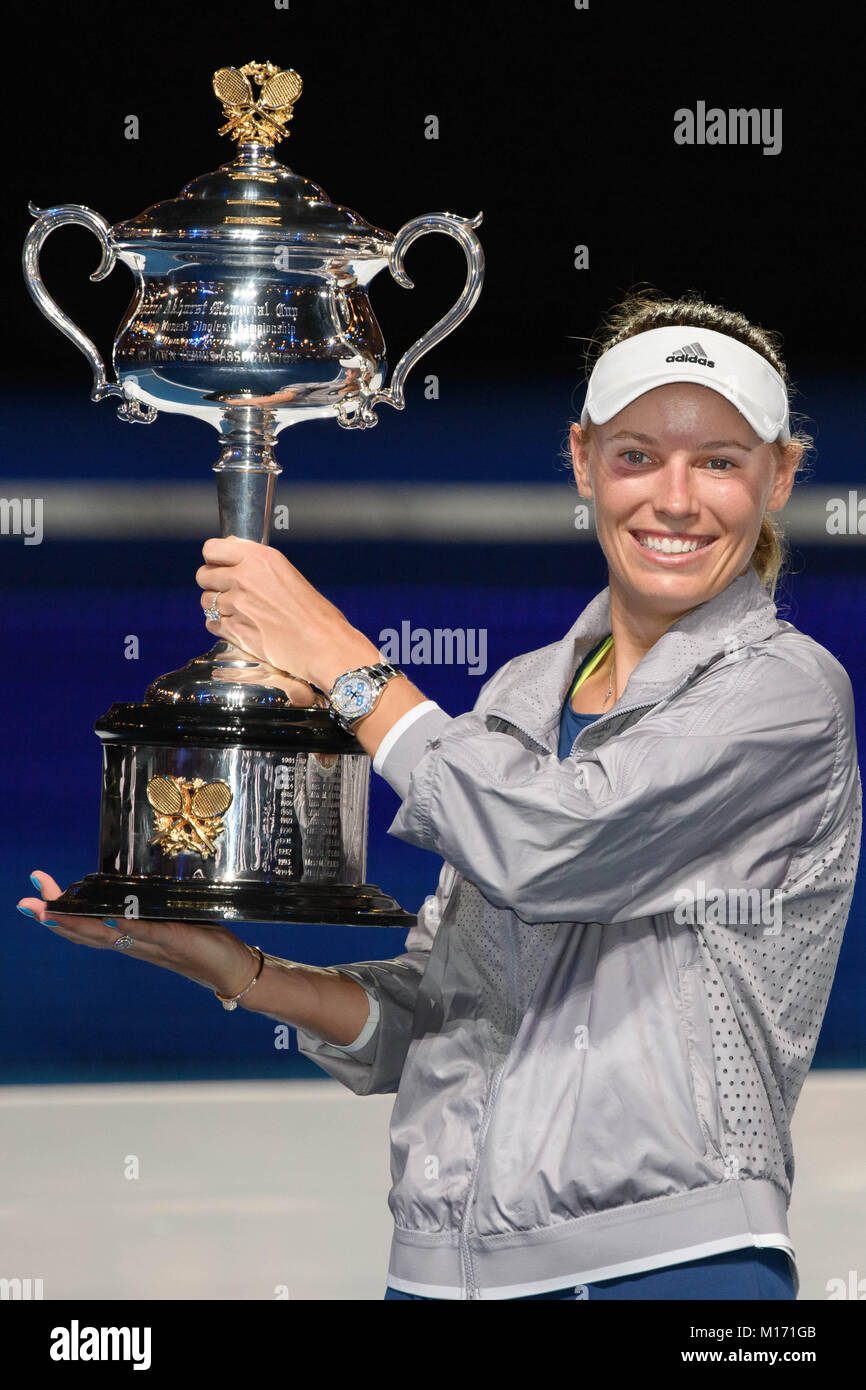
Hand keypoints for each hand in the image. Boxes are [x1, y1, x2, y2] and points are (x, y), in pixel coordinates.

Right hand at [17, 871, 259, 997]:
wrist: (232, 971)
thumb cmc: (205, 943)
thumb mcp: (173, 919)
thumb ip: (153, 909)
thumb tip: (137, 888)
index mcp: (130, 937)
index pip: (88, 925)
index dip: (61, 913)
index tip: (38, 890)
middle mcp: (134, 943)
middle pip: (85, 932)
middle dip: (54, 917)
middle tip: (26, 902)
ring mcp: (150, 944)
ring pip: (105, 934)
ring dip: (76, 923)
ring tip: (49, 911)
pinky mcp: (173, 939)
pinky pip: (144, 931)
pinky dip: (124, 924)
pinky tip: (107, 915)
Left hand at [196, 537, 380, 690]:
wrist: (324, 645)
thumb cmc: (315, 613)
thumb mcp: (287, 575)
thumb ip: (257, 565)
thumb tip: (232, 558)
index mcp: (260, 558)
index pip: (212, 549)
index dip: (214, 559)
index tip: (220, 566)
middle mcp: (245, 577)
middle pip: (203, 575)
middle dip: (213, 584)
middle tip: (228, 593)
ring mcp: (237, 605)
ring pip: (206, 601)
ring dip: (217, 607)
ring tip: (239, 613)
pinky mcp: (234, 630)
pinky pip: (211, 624)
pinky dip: (221, 626)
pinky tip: (239, 627)